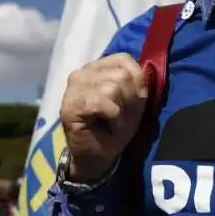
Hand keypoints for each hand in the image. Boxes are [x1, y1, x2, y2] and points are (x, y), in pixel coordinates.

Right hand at [61, 53, 147, 181]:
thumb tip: (144, 69)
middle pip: (121, 75)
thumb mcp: (134, 101)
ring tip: (112, 121)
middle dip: (129, 99)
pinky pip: (102, 102)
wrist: (98, 157)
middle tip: (120, 116)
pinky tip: (107, 126)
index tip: (131, 101)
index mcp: (98, 68)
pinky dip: (112, 118)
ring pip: (112, 87)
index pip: (124, 59)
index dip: (136, 81)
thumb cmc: (115, 127)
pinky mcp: (71, 103)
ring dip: (120, 111)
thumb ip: (137, 81)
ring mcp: (74, 87)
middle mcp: (83, 72)